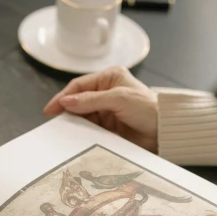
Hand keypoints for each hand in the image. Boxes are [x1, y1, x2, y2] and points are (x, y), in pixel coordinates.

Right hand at [43, 66, 158, 151]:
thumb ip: (91, 100)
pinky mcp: (109, 127)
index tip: (51, 109)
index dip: (63, 97)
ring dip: (75, 123)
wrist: (165, 132)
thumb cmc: (149, 109)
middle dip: (67, 111)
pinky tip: (77, 137)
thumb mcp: (119, 99)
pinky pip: (91, 129)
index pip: (80, 86)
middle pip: (79, 101)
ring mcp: (107, 110)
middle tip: (54, 122)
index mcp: (110, 78)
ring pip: (83, 116)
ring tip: (64, 131)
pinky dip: (83, 133)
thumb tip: (65, 101)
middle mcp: (107, 92)